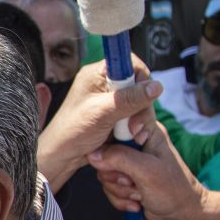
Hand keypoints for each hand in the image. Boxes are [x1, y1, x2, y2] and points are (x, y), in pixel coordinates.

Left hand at [38, 56, 161, 191]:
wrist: (62, 156)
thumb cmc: (73, 132)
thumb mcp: (103, 113)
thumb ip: (130, 99)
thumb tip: (157, 86)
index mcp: (96, 74)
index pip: (129, 63)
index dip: (141, 78)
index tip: (144, 97)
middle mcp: (103, 83)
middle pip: (139, 85)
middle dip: (142, 107)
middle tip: (135, 127)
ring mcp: (110, 100)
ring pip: (140, 102)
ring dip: (140, 120)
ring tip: (133, 136)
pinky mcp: (114, 114)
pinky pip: (135, 115)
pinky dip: (136, 126)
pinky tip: (132, 137)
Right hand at [87, 123, 219, 219]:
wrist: (181, 213)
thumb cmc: (174, 189)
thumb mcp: (147, 172)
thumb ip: (120, 159)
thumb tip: (92, 155)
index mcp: (146, 131)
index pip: (122, 115)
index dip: (111, 130)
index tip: (117, 150)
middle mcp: (134, 143)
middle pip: (104, 149)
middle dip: (115, 172)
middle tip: (132, 180)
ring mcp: (128, 161)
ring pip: (103, 170)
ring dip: (118, 188)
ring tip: (139, 192)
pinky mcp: (123, 176)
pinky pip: (106, 184)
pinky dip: (119, 197)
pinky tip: (136, 200)